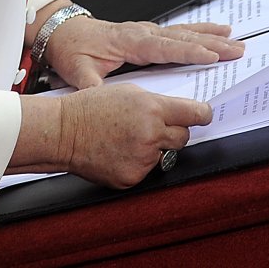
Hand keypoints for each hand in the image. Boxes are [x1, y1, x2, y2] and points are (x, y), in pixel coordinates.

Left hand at [45, 16, 244, 89]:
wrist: (63, 33)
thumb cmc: (71, 50)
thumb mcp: (76, 70)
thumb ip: (90, 84)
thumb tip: (102, 100)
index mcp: (128, 42)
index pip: (162, 47)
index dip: (188, 52)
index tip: (211, 56)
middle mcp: (141, 33)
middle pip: (180, 38)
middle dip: (210, 43)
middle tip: (236, 49)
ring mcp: (145, 31)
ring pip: (183, 33)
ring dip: (209, 35)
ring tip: (233, 38)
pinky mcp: (147, 34)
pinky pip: (178, 32)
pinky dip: (198, 32)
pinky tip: (215, 31)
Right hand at [60, 83, 211, 187]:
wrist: (64, 132)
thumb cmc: (90, 107)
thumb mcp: (128, 91)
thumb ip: (155, 102)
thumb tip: (177, 112)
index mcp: (152, 109)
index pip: (195, 114)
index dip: (203, 114)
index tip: (205, 115)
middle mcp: (151, 135)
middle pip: (183, 136)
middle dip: (175, 130)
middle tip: (156, 125)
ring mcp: (143, 160)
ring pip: (164, 154)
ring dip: (154, 146)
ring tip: (128, 137)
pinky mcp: (133, 178)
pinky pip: (147, 170)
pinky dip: (138, 161)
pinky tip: (120, 151)